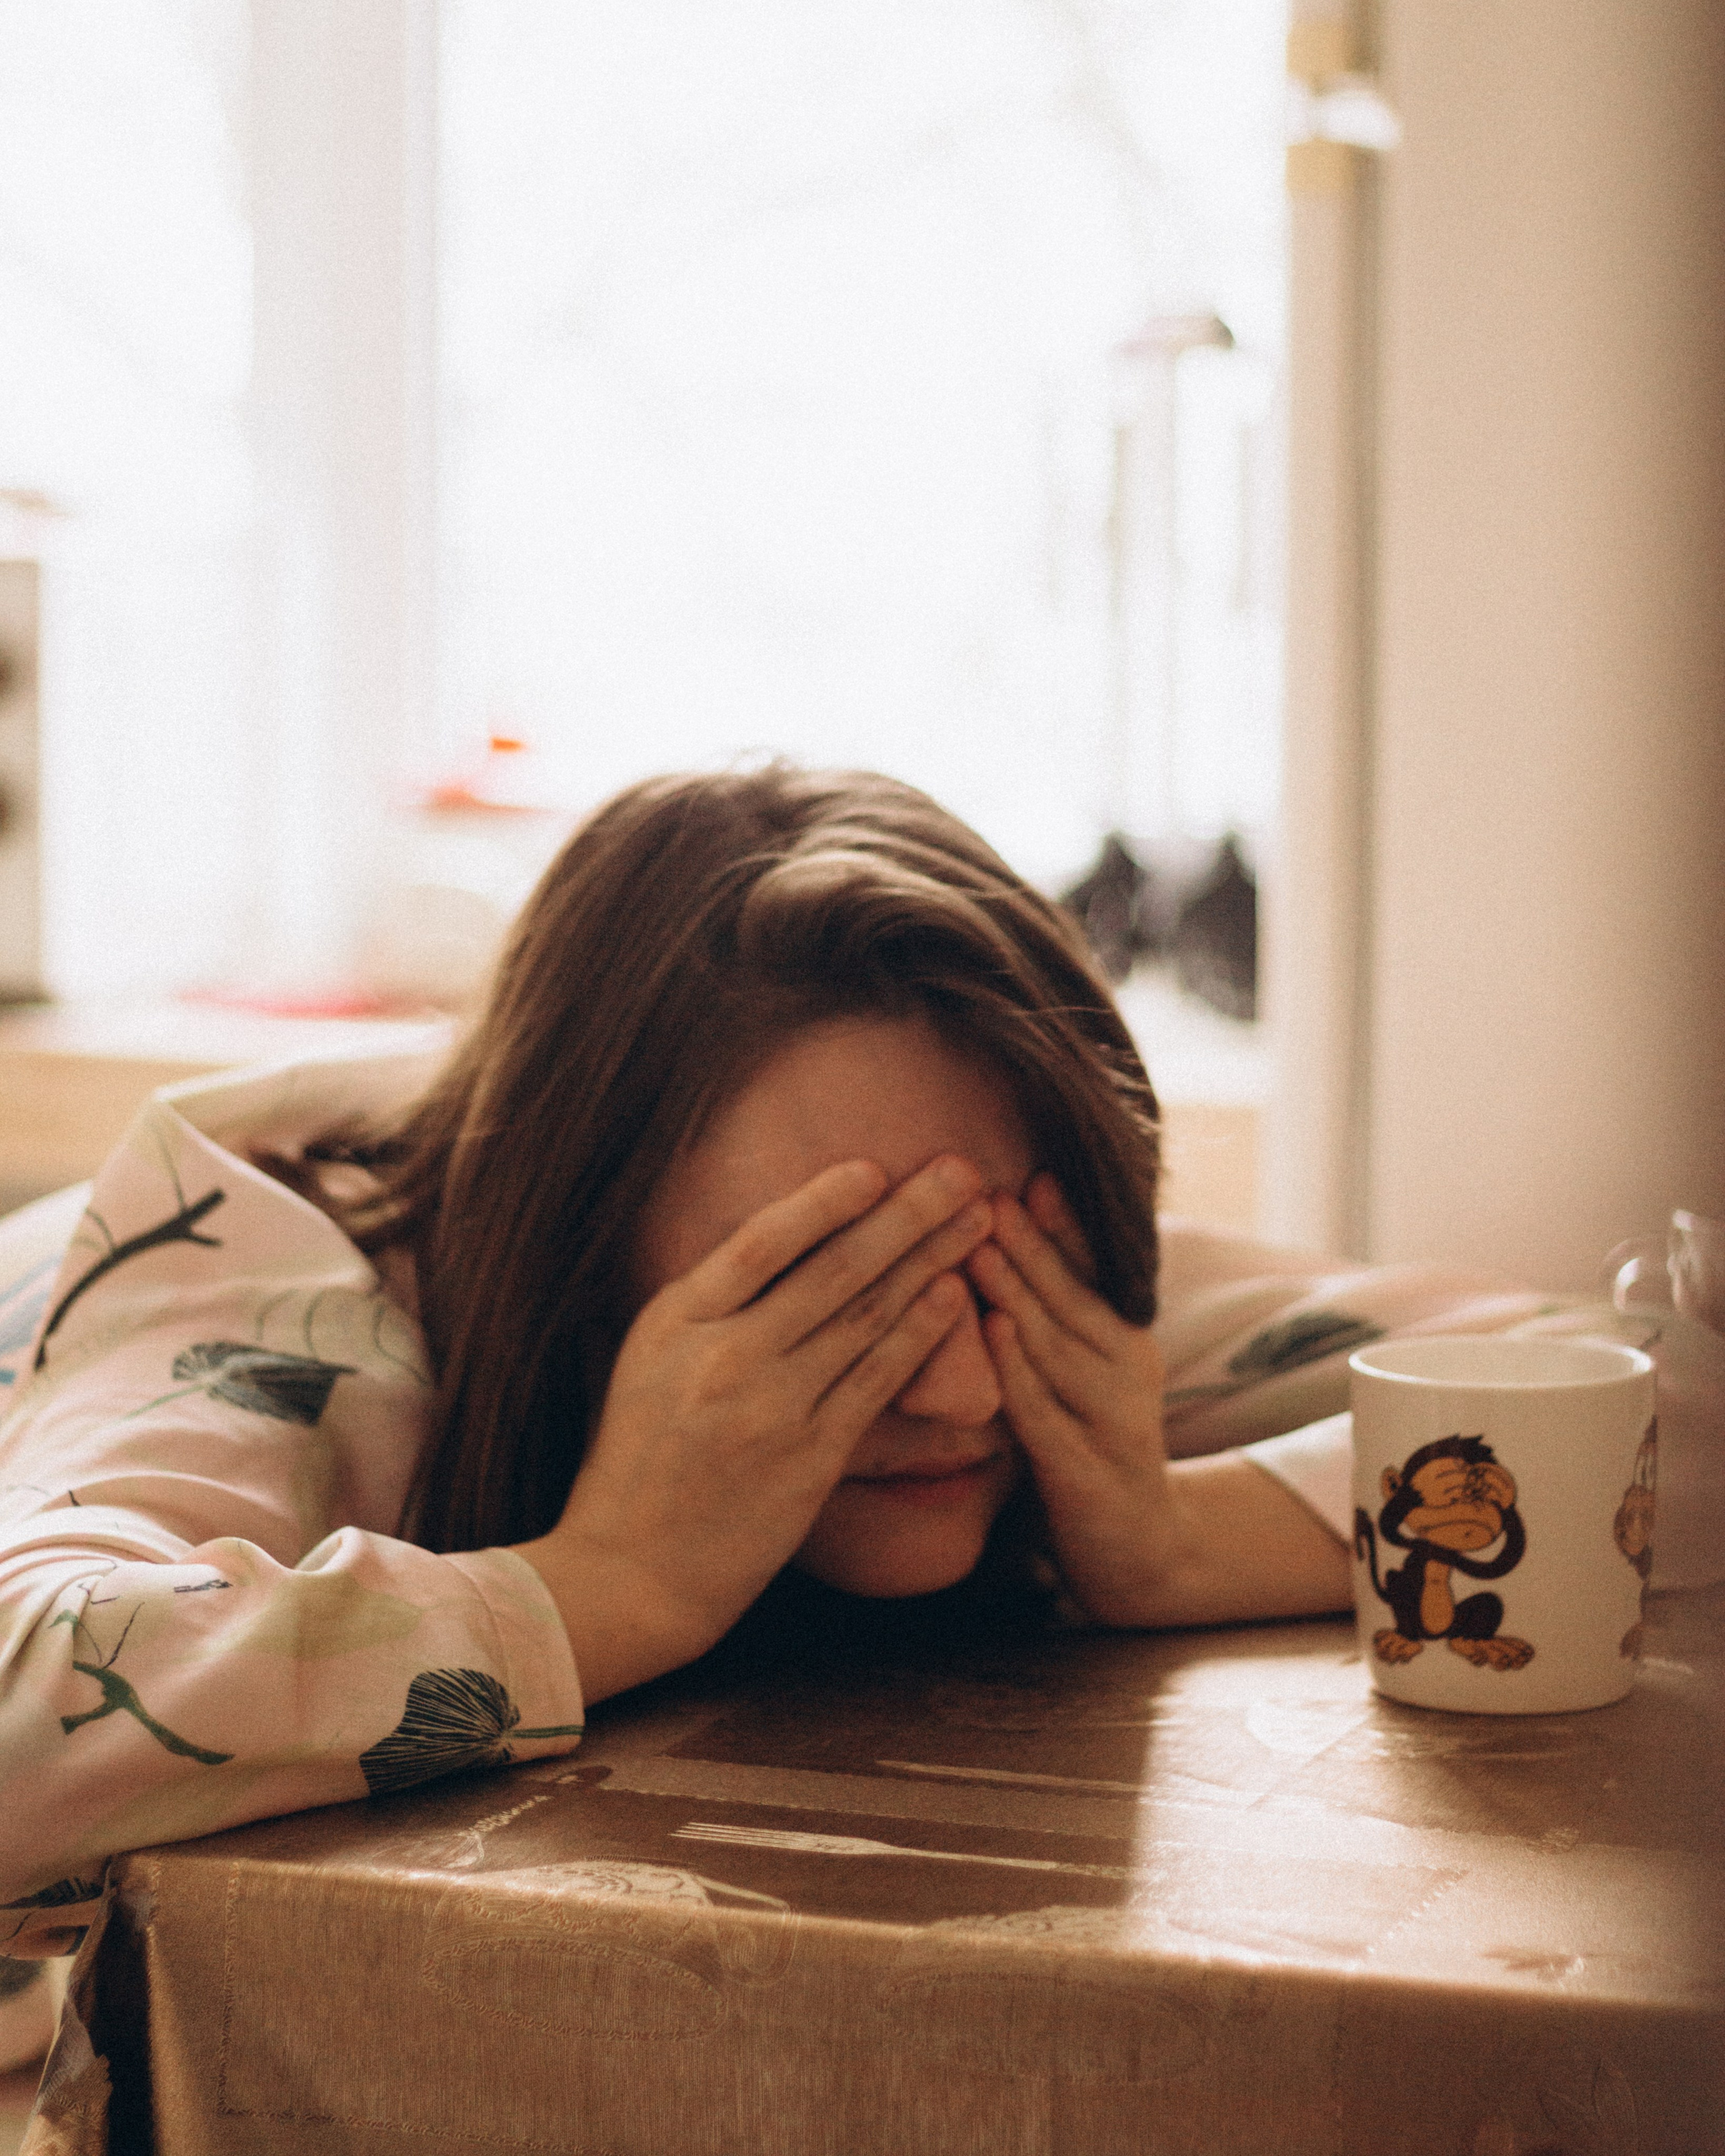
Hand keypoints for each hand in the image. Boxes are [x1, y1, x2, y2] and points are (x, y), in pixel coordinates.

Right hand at [513, 1154, 993, 1699]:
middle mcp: (724, 1355)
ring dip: (929, 1261)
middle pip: (831, 1269)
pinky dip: (917, 1335)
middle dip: (905, 1214)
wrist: (629, 1572)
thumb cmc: (641, 1462)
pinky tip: (953, 1298)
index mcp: (676, 1320)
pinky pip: (874, 1383)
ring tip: (977, 1219)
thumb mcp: (651, 1359)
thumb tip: (783, 1238)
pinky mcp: (807, 1461)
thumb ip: (711, 1305)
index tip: (875, 1167)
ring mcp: (769, 1408)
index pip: (759, 1242)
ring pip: (864, 1318)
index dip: (822, 1201)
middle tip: (961, 1170)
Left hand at [966, 1175, 1174, 1624]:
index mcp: (1125, 1335)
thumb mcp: (1079, 1367)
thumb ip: (1051, 1309)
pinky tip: (992, 1335)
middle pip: (1075, 1299)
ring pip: (1060, 1349)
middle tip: (989, 1197)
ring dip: (1019, 1296)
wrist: (1137, 1546)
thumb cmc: (1088, 1439)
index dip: (1065, 1225)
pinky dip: (1019, 1372)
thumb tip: (999, 1234)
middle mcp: (1128, 1369)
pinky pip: (1046, 1414)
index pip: (1096, 1269)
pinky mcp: (1086, 1471)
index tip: (1034, 1176)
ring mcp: (1112, 1420)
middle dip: (1032, 1246)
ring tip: (979, 1249)